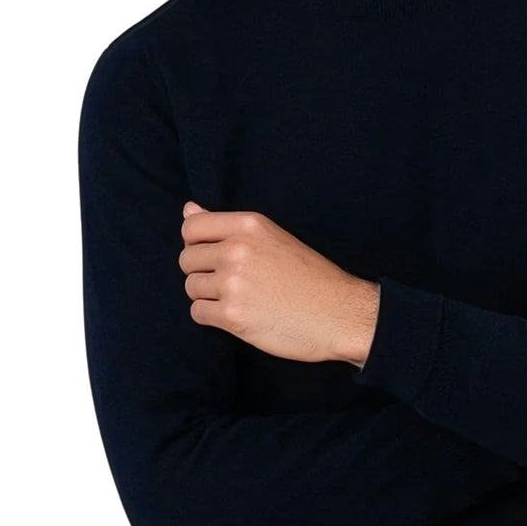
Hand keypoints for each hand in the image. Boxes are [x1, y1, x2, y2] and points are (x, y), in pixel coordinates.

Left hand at [178, 202, 377, 363]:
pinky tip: (237, 315)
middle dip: (202, 272)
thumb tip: (187, 208)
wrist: (339, 314)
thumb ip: (227, 225)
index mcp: (249, 225)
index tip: (214, 256)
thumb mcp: (272, 237)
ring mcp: (233, 283)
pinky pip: (198, 313)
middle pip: (187, 259)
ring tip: (239, 299)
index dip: (196, 243)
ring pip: (191, 287)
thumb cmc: (309, 276)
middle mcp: (237, 250)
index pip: (191, 227)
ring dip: (208, 296)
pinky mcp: (233, 316)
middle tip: (231, 282)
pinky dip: (212, 317)